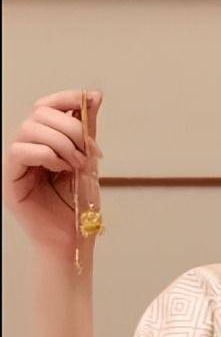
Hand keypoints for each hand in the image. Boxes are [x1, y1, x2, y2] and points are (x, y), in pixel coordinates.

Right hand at [3, 89, 102, 257]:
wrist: (75, 240)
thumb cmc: (80, 206)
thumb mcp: (88, 160)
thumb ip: (87, 130)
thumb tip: (94, 96)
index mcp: (44, 142)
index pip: (47, 105)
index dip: (67, 97)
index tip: (90, 101)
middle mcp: (27, 149)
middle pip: (39, 114)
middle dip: (71, 128)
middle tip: (88, 152)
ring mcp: (16, 164)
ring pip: (29, 128)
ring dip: (61, 142)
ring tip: (77, 164)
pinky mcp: (10, 180)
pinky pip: (19, 151)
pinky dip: (46, 154)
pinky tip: (61, 169)